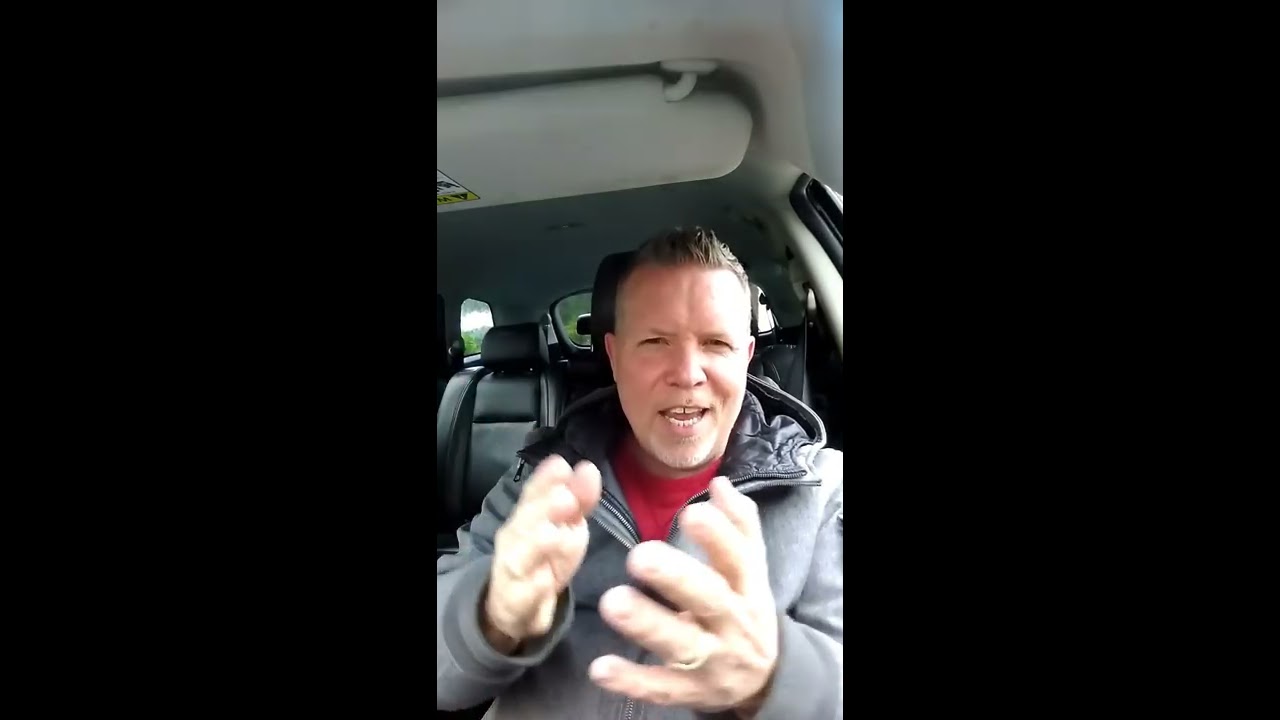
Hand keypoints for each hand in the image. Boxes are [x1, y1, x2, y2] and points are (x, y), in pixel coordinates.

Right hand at [483, 455, 600, 650]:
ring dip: (537, 545)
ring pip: (520, 558)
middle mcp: (516, 540)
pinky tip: (546, 582)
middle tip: (565, 498)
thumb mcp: (567, 526)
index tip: (560, 465)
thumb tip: (588, 468)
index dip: (545, 480)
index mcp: (529, 516)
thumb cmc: (546, 557)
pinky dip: (534, 589)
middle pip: (525, 522)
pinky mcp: (516, 603)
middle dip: (544, 509)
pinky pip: (522, 597)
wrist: (515, 606)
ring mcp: (514, 572)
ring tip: (553, 534)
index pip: (534, 494)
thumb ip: (579, 498)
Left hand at [589, 477, 778, 713]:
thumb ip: (738, 525)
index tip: (690, 513)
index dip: (718, 537)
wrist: (764, 678)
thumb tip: (718, 483)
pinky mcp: (691, 691)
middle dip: (675, 578)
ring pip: (682, 644)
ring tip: (613, 602)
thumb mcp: (751, 569)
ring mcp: (714, 660)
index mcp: (748, 587)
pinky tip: (600, 668)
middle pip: (709, 600)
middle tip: (638, 556)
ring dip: (647, 624)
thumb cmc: (745, 609)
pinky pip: (661, 687)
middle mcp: (734, 623)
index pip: (738, 558)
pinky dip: (632, 680)